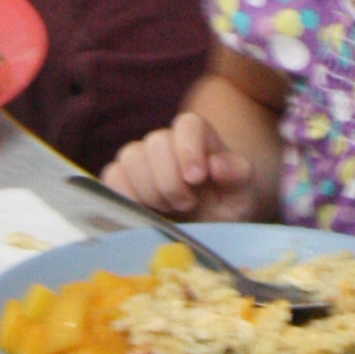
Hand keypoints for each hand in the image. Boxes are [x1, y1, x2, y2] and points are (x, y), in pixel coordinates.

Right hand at [102, 113, 260, 222]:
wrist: (205, 228)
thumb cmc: (225, 206)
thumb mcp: (242, 195)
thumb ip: (238, 175)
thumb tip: (216, 163)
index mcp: (199, 138)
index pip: (188, 125)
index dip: (188, 148)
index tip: (196, 178)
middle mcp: (167, 143)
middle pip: (156, 143)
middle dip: (169, 180)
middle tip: (187, 204)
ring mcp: (142, 159)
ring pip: (131, 157)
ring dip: (148, 190)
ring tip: (167, 211)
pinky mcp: (121, 179)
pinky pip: (112, 177)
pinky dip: (125, 196)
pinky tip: (144, 212)